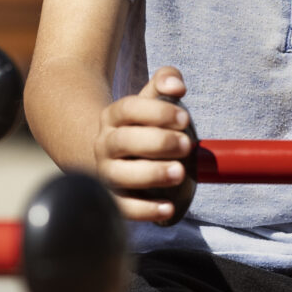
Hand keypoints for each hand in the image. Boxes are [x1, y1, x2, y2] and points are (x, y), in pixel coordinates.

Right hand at [96, 67, 193, 223]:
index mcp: (113, 117)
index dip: (157, 112)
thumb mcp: (152, 100)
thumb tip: (177, 85)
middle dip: (158, 142)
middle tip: (186, 144)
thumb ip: (166, 82)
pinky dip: (144, 210)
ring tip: (179, 173)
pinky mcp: (114, 198)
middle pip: (124, 141)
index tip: (184, 117)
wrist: (114, 156)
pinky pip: (123, 207)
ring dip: (151, 174)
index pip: (129, 109)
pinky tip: (168, 208)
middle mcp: (105, 144)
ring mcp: (106, 172)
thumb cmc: (144, 126)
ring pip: (120, 175)